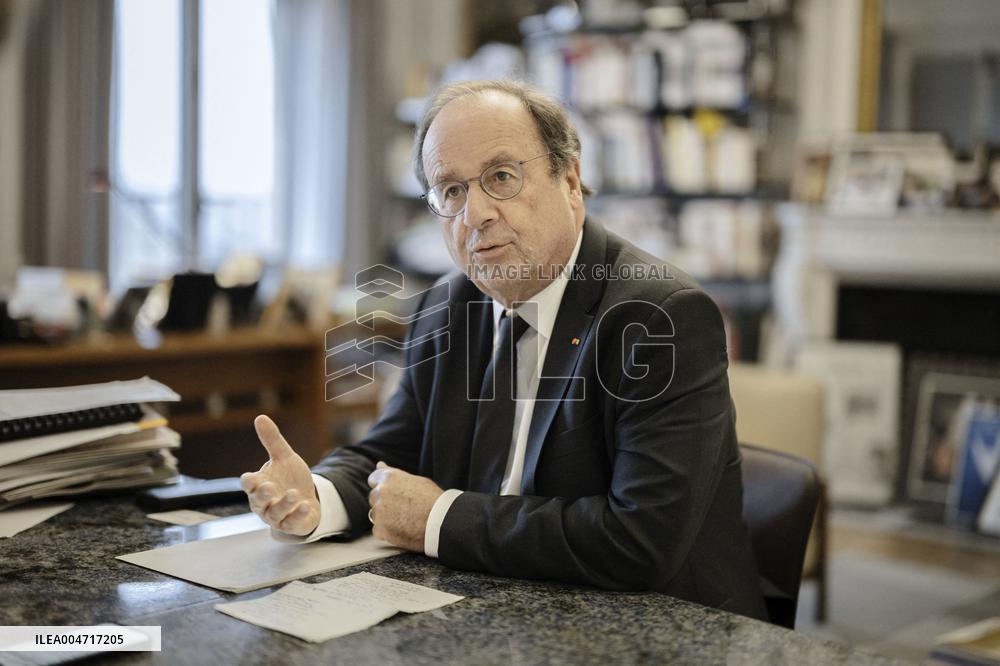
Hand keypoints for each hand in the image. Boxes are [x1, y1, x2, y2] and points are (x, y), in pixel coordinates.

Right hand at [240, 415, 320, 535]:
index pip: (248, 484)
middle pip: (257, 501)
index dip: (248, 482)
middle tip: (268, 487)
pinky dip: (298, 515)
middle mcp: (264, 503)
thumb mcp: (284, 457)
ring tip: (294, 493)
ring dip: (283, 504)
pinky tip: (306, 505)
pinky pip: (292, 522)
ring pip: (275, 513)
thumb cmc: (290, 478)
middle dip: (262, 495)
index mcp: (258, 485)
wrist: (306, 499)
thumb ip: (272, 441)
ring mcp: (277, 516)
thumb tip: (260, 417)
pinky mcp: (291, 525)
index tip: (250, 477)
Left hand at [367, 462, 443, 551]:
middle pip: (374, 497)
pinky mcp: (380, 529)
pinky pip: (378, 530)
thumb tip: (379, 465)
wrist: (441, 521)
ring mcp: (379, 512)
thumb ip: (395, 474)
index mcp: (389, 478)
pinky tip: (402, 530)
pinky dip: (387, 531)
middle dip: (384, 502)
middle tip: (402, 508)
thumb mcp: (416, 480)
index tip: (389, 492)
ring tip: (405, 520)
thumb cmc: (433, 499)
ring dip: (385, 517)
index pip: (373, 479)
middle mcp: (381, 492)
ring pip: (376, 514)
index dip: (381, 486)